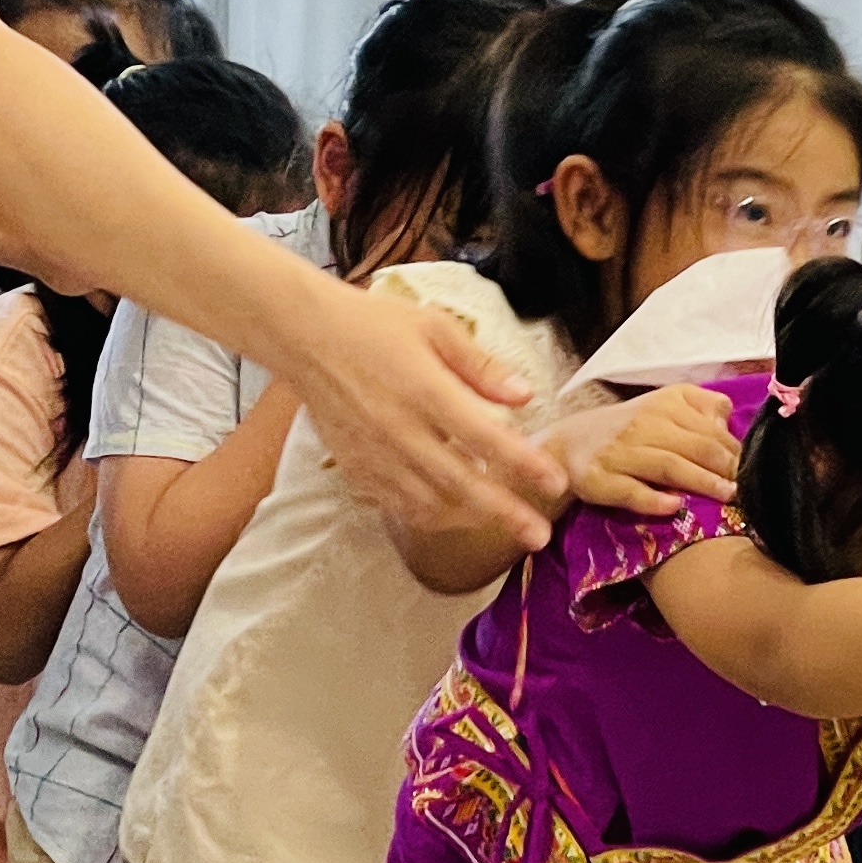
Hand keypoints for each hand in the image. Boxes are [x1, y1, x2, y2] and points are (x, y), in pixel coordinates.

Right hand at [289, 289, 563, 547]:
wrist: (306, 339)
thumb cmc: (374, 326)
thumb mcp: (435, 328)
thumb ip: (481, 366)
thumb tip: (525, 395)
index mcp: (426, 391)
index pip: (487, 438)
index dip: (524, 464)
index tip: (555, 483)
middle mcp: (401, 431)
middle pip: (462, 484)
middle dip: (505, 513)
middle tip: (538, 535)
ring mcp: (376, 456)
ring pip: (431, 504)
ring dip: (470, 517)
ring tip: (500, 522)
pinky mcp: (357, 469)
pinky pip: (398, 505)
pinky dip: (429, 515)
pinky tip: (451, 513)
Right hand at [550, 385, 739, 516]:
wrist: (570, 444)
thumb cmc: (630, 429)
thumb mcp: (666, 406)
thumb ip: (701, 407)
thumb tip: (729, 420)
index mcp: (665, 404)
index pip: (710, 429)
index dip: (735, 452)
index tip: (753, 470)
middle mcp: (643, 424)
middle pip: (695, 447)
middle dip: (726, 469)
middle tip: (747, 489)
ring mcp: (621, 453)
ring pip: (668, 466)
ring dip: (701, 482)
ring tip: (725, 496)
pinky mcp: (601, 480)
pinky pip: (631, 491)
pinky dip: (654, 500)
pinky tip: (675, 506)